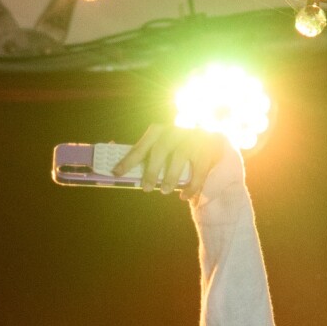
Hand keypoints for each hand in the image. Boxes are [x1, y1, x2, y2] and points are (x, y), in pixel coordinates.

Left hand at [111, 124, 236, 199]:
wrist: (210, 129)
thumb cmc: (179, 141)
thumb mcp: (162, 140)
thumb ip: (148, 153)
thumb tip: (127, 171)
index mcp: (158, 131)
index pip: (140, 147)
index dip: (128, 161)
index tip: (116, 173)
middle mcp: (174, 131)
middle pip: (160, 150)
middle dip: (151, 171)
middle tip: (146, 188)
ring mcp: (191, 139)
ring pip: (178, 158)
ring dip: (170, 177)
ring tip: (165, 191)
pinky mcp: (206, 150)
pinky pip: (198, 171)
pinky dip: (191, 186)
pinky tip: (184, 196)